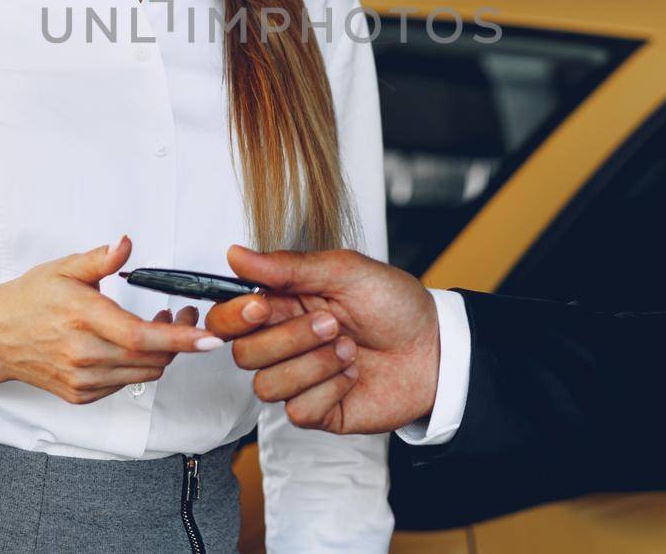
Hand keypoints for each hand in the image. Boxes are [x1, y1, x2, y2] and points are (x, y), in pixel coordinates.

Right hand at [0, 236, 221, 405]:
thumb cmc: (30, 300)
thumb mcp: (63, 269)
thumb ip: (100, 259)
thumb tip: (125, 244)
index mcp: (83, 317)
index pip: (141, 336)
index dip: (180, 339)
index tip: (209, 338)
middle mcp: (84, 354)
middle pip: (151, 359)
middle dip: (180, 340)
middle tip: (184, 315)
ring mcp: (82, 379)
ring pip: (143, 373)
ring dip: (162, 354)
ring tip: (159, 327)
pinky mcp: (81, 395)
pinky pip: (125, 382)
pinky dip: (137, 365)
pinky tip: (129, 344)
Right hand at [205, 245, 438, 434]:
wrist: (435, 348)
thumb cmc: (395, 304)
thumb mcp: (345, 270)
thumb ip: (287, 266)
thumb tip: (236, 254)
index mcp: (283, 305)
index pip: (229, 318)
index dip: (233, 317)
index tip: (259, 308)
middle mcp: (284, 343)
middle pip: (244, 354)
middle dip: (289, 338)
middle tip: (332, 323)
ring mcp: (299, 380)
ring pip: (266, 385)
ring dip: (313, 364)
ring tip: (349, 347)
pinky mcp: (317, 411)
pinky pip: (297, 411)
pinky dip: (329, 390)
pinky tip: (352, 374)